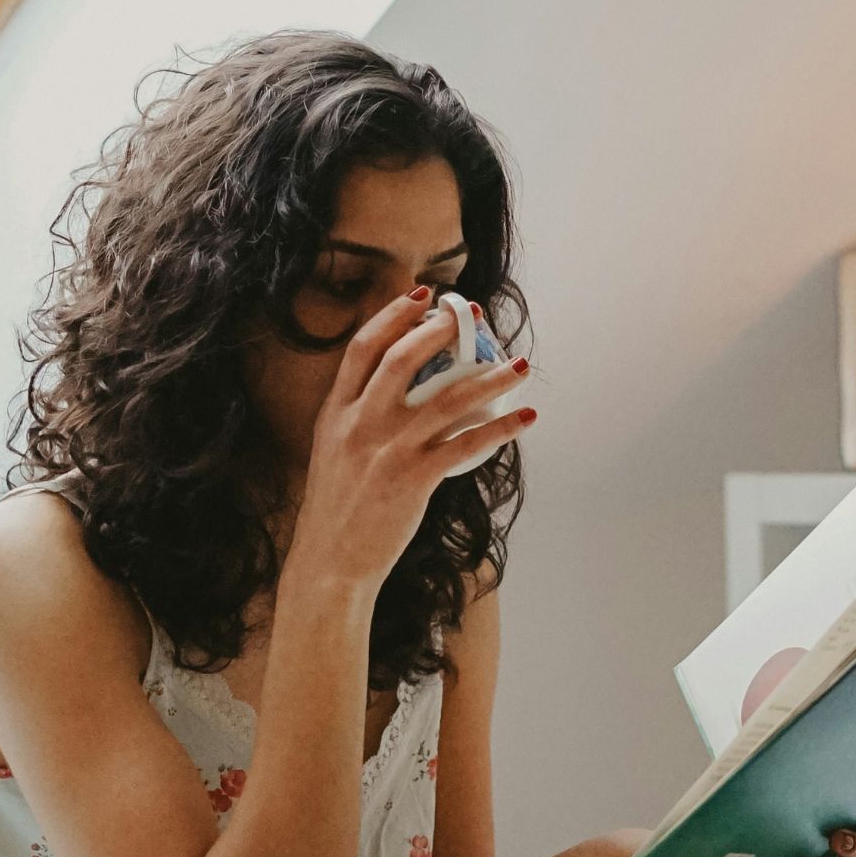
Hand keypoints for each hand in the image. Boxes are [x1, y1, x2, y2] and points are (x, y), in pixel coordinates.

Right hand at [285, 287, 533, 590]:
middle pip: (403, 360)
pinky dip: (501, 430)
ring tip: (520, 365)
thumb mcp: (333, 450)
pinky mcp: (413, 478)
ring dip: (490, 378)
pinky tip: (525, 419)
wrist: (330, 561)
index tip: (422, 296)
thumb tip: (402, 392)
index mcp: (336, 412)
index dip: (393, 316)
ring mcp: (387, 449)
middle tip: (474, 316)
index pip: (363, 348)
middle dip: (441, 331)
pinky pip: (467, 445)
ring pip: (447, 399)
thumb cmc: (337, 509)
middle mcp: (360, 423)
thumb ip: (359, 417)